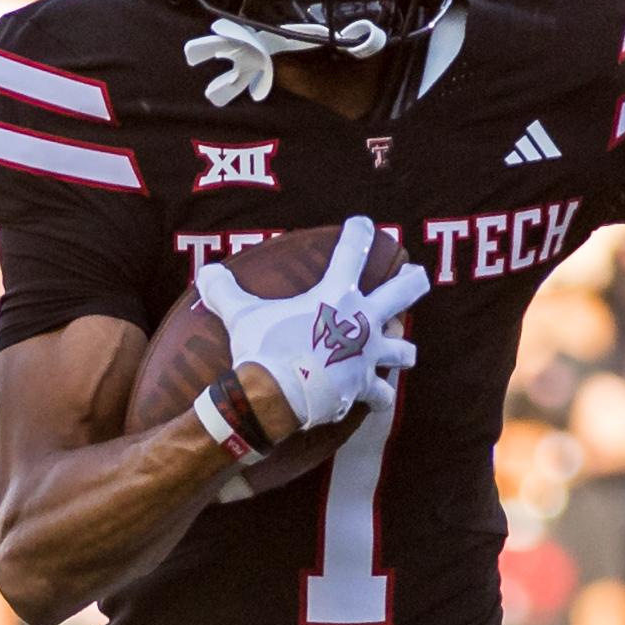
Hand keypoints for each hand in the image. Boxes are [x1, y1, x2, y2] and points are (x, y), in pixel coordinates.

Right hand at [194, 216, 422, 439]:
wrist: (275, 395)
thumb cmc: (263, 348)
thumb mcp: (240, 315)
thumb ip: (225, 290)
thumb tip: (205, 272)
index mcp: (335, 294)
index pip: (352, 251)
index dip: (359, 232)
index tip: (365, 223)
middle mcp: (362, 320)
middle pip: (403, 292)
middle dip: (413, 282)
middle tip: (419, 275)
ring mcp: (368, 355)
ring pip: (404, 350)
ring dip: (403, 350)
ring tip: (404, 352)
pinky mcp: (363, 387)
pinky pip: (381, 396)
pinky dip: (379, 398)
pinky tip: (378, 400)